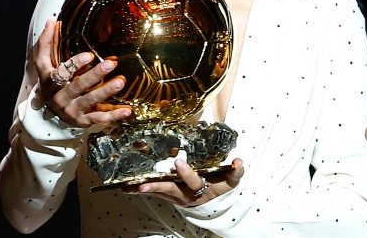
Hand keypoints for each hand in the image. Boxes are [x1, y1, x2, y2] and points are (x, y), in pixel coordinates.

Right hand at [35, 19, 132, 127]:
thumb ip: (47, 44)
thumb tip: (51, 20)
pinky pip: (99, 118)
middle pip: (77, 86)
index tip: (90, 55)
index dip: (74, 64)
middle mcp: (59, 97)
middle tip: (111, 63)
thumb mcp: (46, 65)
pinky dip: (113, 115)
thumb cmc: (52, 82)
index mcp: (50, 82)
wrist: (48, 114)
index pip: (59, 73)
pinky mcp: (82, 120)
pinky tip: (126, 111)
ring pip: (89, 101)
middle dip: (94, 75)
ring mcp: (71, 110)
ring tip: (120, 81)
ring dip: (106, 91)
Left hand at [127, 158, 244, 206]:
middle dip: (157, 187)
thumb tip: (238, 161)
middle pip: (170, 190)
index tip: (178, 162)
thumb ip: (236, 172)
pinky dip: (141, 190)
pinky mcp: (170, 196)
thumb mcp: (232, 181)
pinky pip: (155, 193)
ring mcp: (176, 197)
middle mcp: (187, 195)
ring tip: (129, 186)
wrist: (217, 205)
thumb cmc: (222, 187)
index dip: (186, 174)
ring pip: (159, 192)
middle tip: (143, 184)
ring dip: (145, 190)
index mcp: (201, 188)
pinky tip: (128, 188)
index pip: (193, 181)